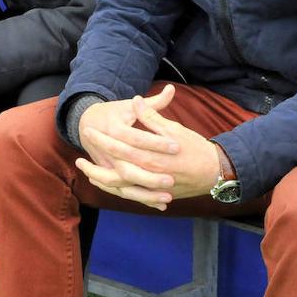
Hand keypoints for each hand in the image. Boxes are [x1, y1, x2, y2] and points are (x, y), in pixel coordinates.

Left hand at [76, 85, 222, 208]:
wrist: (214, 171)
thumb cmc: (195, 147)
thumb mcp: (174, 128)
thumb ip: (152, 117)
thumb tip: (136, 100)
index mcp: (154, 156)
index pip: (122, 147)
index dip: (103, 139)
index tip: (88, 129)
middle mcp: (151, 174)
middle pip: (116, 169)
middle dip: (96, 159)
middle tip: (81, 149)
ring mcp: (152, 187)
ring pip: (119, 187)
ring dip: (100, 178)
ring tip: (84, 168)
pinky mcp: (154, 195)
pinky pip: (129, 195)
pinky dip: (114, 189)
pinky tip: (101, 182)